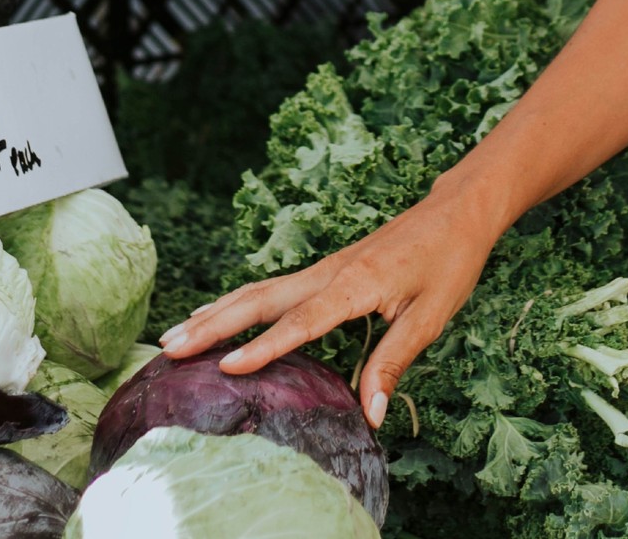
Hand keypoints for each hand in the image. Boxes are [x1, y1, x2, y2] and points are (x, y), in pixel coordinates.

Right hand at [156, 182, 500, 428]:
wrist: (457, 211)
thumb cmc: (449, 261)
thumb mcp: (431, 316)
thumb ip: (394, 362)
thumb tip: (370, 416)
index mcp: (354, 285)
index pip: (300, 322)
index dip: (264, 347)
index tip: (225, 368)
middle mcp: (330, 272)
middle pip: (261, 299)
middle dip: (214, 324)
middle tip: (170, 347)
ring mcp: (326, 267)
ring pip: (260, 290)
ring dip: (217, 311)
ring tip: (175, 333)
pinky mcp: (328, 268)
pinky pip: (274, 286)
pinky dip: (239, 300)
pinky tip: (221, 310)